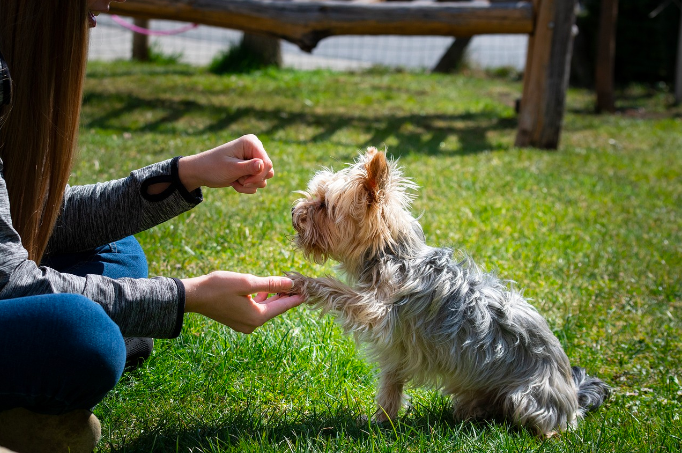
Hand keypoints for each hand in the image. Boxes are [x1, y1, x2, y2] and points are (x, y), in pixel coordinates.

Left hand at [178, 134, 274, 193]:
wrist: (201, 172)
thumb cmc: (213, 167)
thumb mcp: (231, 168)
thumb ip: (248, 167)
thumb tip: (264, 165)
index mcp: (251, 143)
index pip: (267, 163)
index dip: (258, 175)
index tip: (244, 181)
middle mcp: (255, 149)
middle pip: (268, 171)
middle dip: (253, 180)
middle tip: (239, 180)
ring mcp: (253, 159)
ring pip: (263, 179)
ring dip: (249, 185)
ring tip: (235, 180)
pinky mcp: (251, 169)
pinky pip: (257, 183)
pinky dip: (246, 186)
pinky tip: (235, 182)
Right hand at [182, 271, 303, 332]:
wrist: (192, 296)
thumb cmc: (218, 287)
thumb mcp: (247, 282)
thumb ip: (270, 284)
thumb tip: (290, 284)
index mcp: (257, 317)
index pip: (283, 306)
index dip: (297, 297)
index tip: (309, 290)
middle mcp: (252, 324)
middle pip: (275, 309)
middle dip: (286, 296)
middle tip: (299, 284)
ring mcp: (244, 324)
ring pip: (266, 309)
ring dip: (274, 297)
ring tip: (285, 285)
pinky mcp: (237, 320)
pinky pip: (256, 310)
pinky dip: (262, 300)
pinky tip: (265, 291)